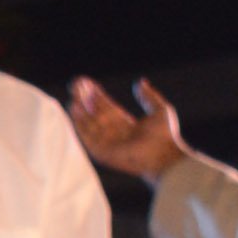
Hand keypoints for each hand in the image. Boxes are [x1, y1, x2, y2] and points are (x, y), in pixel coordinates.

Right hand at [67, 76, 189, 181]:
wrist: (163, 156)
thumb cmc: (166, 136)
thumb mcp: (160, 110)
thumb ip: (148, 96)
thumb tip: (139, 82)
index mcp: (125, 124)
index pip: (106, 107)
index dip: (96, 95)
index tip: (86, 82)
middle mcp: (114, 132)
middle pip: (95, 113)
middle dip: (84, 99)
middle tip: (75, 84)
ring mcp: (106, 142)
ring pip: (89, 122)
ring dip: (79, 109)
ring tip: (72, 95)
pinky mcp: (101, 152)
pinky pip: (86, 136)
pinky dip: (79, 123)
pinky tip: (74, 110)